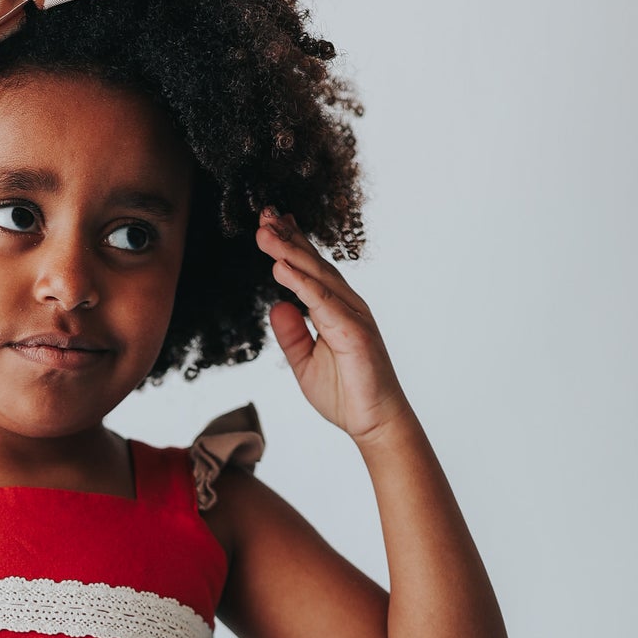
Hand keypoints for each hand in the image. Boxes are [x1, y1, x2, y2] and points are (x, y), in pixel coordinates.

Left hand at [256, 206, 409, 443]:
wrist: (374, 423)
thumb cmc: (345, 393)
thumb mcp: (304, 362)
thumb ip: (291, 333)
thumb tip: (275, 305)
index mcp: (335, 309)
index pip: (310, 270)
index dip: (290, 245)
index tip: (269, 223)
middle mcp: (347, 305)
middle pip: (314, 264)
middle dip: (287, 238)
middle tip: (263, 214)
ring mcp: (353, 315)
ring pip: (318, 276)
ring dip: (290, 252)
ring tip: (265, 233)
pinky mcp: (355, 332)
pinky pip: (324, 303)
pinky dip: (302, 284)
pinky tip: (282, 268)